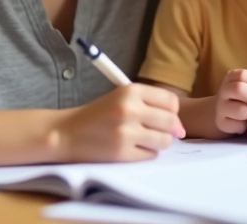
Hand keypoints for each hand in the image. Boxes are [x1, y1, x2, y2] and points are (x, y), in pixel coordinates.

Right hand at [51, 84, 184, 161]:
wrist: (66, 133)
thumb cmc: (97, 114)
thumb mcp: (121, 97)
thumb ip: (150, 105)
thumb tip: (180, 128)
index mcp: (130, 91)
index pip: (171, 101)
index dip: (172, 111)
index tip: (164, 117)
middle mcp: (129, 109)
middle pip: (171, 122)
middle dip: (169, 129)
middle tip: (156, 131)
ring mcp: (126, 132)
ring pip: (164, 141)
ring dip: (158, 142)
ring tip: (143, 139)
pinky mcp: (122, 153)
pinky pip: (150, 155)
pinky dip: (145, 153)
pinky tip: (132, 148)